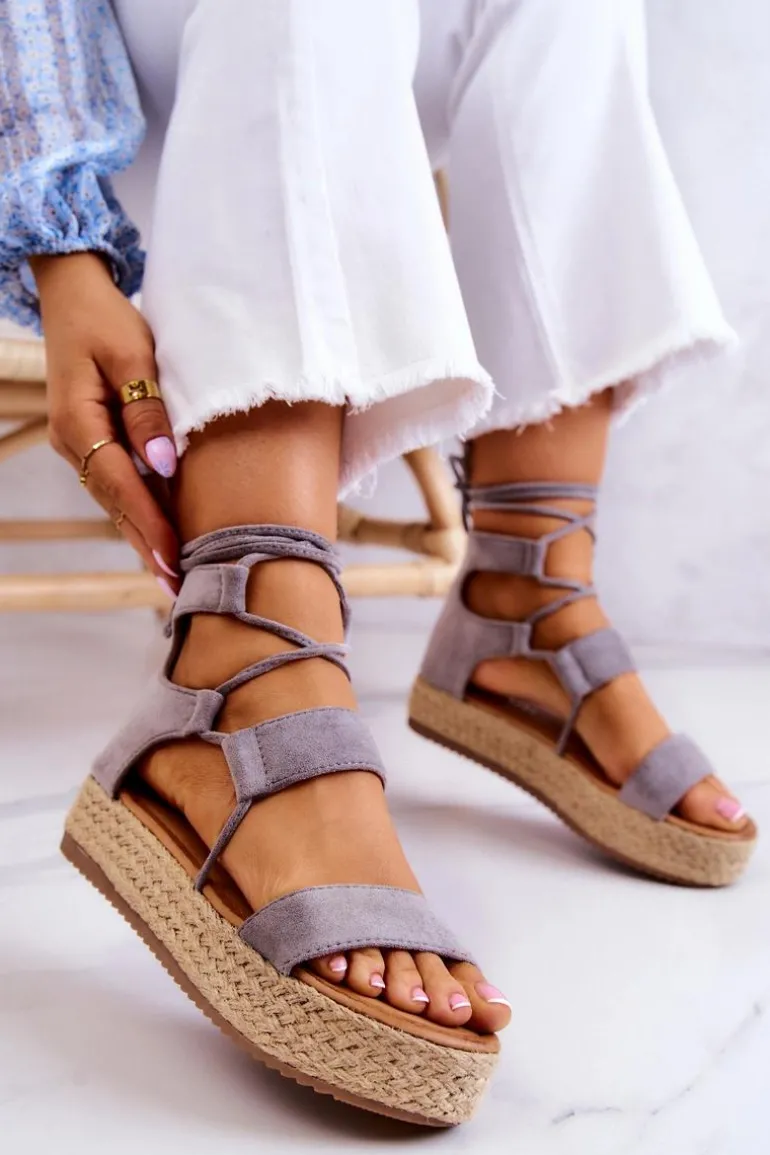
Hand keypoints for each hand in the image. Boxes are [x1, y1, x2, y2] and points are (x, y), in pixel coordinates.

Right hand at [31, 253, 179, 591]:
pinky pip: (121, 484)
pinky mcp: (96, 441)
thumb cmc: (105, 319)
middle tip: (180, 591)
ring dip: (147, 537)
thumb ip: (147, 411)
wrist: (73, 295)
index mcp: (79, 424)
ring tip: (176, 576)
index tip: (175, 561)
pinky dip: (143, 511)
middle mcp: (76, 443)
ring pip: (119, 500)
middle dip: (149, 549)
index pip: (122, 486)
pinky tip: (165, 535)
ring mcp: (83, 445)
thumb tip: (164, 465)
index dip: (151, 526)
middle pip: (118, 505)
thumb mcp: (133, 354)